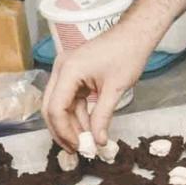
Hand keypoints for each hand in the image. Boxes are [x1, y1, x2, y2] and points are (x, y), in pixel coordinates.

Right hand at [42, 22, 157, 150]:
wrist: (135, 34)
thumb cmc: (127, 55)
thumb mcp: (115, 89)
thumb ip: (102, 117)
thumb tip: (97, 142)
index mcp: (68, 70)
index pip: (55, 108)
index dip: (65, 131)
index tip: (79, 147)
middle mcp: (61, 69)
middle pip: (51, 107)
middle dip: (62, 130)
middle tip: (76, 150)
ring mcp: (66, 70)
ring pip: (60, 104)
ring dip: (71, 124)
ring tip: (86, 143)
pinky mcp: (74, 73)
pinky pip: (70, 98)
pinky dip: (78, 114)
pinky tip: (88, 128)